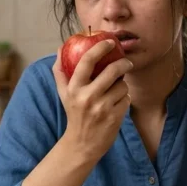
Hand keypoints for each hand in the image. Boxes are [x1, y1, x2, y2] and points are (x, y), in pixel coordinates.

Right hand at [53, 41, 133, 160]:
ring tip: (114, 92)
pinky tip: (116, 104)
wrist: (82, 144)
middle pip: (112, 71)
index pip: (86, 61)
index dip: (99, 48)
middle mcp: (87, 97)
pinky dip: (124, 99)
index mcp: (73, 88)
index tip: (109, 42)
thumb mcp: (63, 93)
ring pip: (122, 85)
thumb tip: (60, 48)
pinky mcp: (114, 117)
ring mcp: (102, 107)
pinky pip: (126, 98)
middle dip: (123, 64)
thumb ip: (60, 70)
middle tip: (126, 63)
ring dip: (121, 86)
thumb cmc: (73, 113)